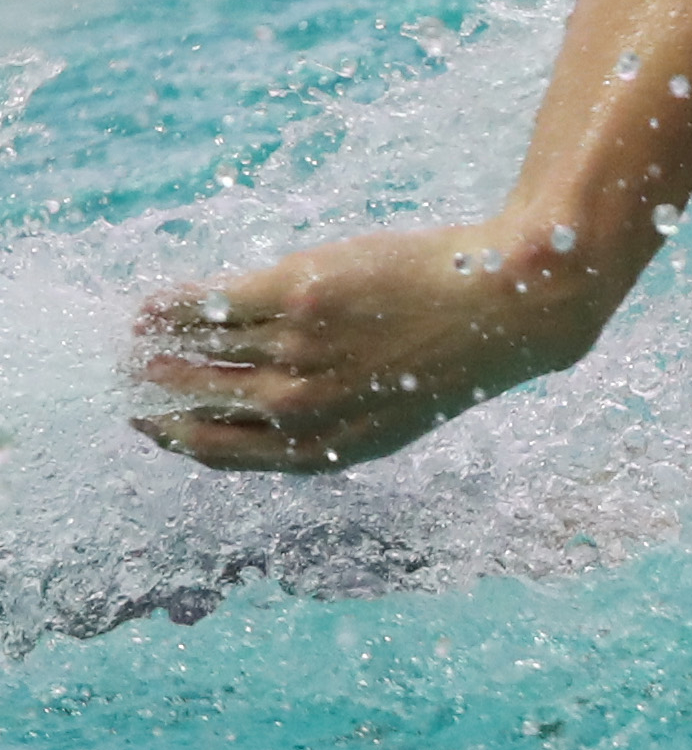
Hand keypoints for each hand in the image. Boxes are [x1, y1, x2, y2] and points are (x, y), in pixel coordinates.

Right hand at [131, 219, 614, 471]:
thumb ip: (329, 418)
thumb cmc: (451, 353)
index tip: (146, 423)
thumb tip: (263, 410)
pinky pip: (210, 304)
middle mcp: (303, 409)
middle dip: (152, 390)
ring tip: (133, 335)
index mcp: (326, 449)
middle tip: (124, 372)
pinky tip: (153, 305)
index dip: (174, 439)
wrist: (509, 302)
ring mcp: (298, 351)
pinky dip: (171, 306)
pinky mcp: (296, 293)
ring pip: (198, 351)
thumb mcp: (389, 410)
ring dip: (153, 345)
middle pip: (198, 404)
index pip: (222, 455)